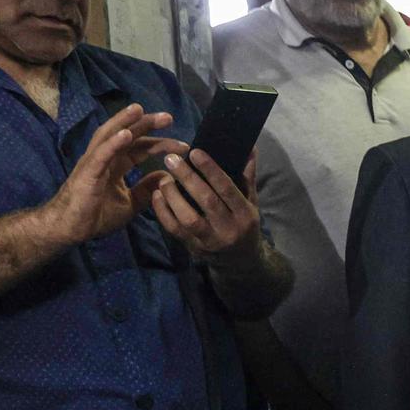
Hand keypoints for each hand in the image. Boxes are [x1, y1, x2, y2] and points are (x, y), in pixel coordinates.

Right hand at [34, 104, 175, 246]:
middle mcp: (106, 157)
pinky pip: (101, 155)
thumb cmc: (96, 215)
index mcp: (116, 164)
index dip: (161, 144)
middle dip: (147, 124)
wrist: (71, 229)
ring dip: (125, 121)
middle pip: (128, 135)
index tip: (183, 145)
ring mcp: (94, 162)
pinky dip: (113, 143)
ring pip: (110, 135)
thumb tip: (166, 177)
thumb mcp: (130, 204)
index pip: (141, 147)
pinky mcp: (87, 172)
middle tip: (169, 117)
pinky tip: (125, 134)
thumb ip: (147, 190)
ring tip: (139, 110)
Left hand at [148, 146, 264, 260]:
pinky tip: (157, 196)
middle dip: (188, 178)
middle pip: (207, 201)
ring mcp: (209, 240)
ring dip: (173, 196)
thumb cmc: (244, 224)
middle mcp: (228, 229)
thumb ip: (247, 176)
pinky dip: (163, 212)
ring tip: (164, 179)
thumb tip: (249, 147)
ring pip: (188, 218)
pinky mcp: (193, 247)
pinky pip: (174, 229)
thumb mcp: (251, 202)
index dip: (211, 170)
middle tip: (171, 159)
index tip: (195, 152)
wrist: (239, 262)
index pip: (227, 189)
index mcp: (244, 214)